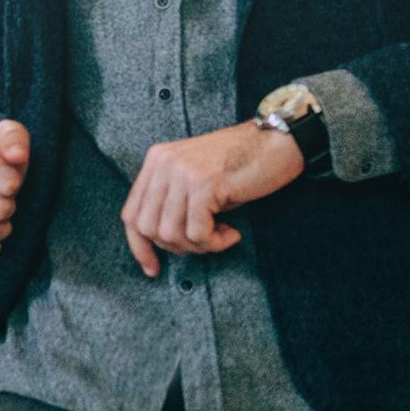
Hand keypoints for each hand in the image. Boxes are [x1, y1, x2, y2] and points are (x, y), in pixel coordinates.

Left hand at [120, 122, 305, 275]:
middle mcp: (163, 163)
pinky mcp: (204, 184)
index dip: (139, 246)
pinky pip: (198, 233)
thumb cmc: (241, 166)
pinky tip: (232, 233)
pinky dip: (215, 243)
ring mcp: (182, 173)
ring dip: (199, 246)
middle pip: (148, 228)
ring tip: (222, 235)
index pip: (131, 213)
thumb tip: (159, 244)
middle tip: (205, 242)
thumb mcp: (195, 180)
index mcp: (157, 160)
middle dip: (177, 247)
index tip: (153, 268)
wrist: (278, 142)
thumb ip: (172, 202)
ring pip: (171, 234)